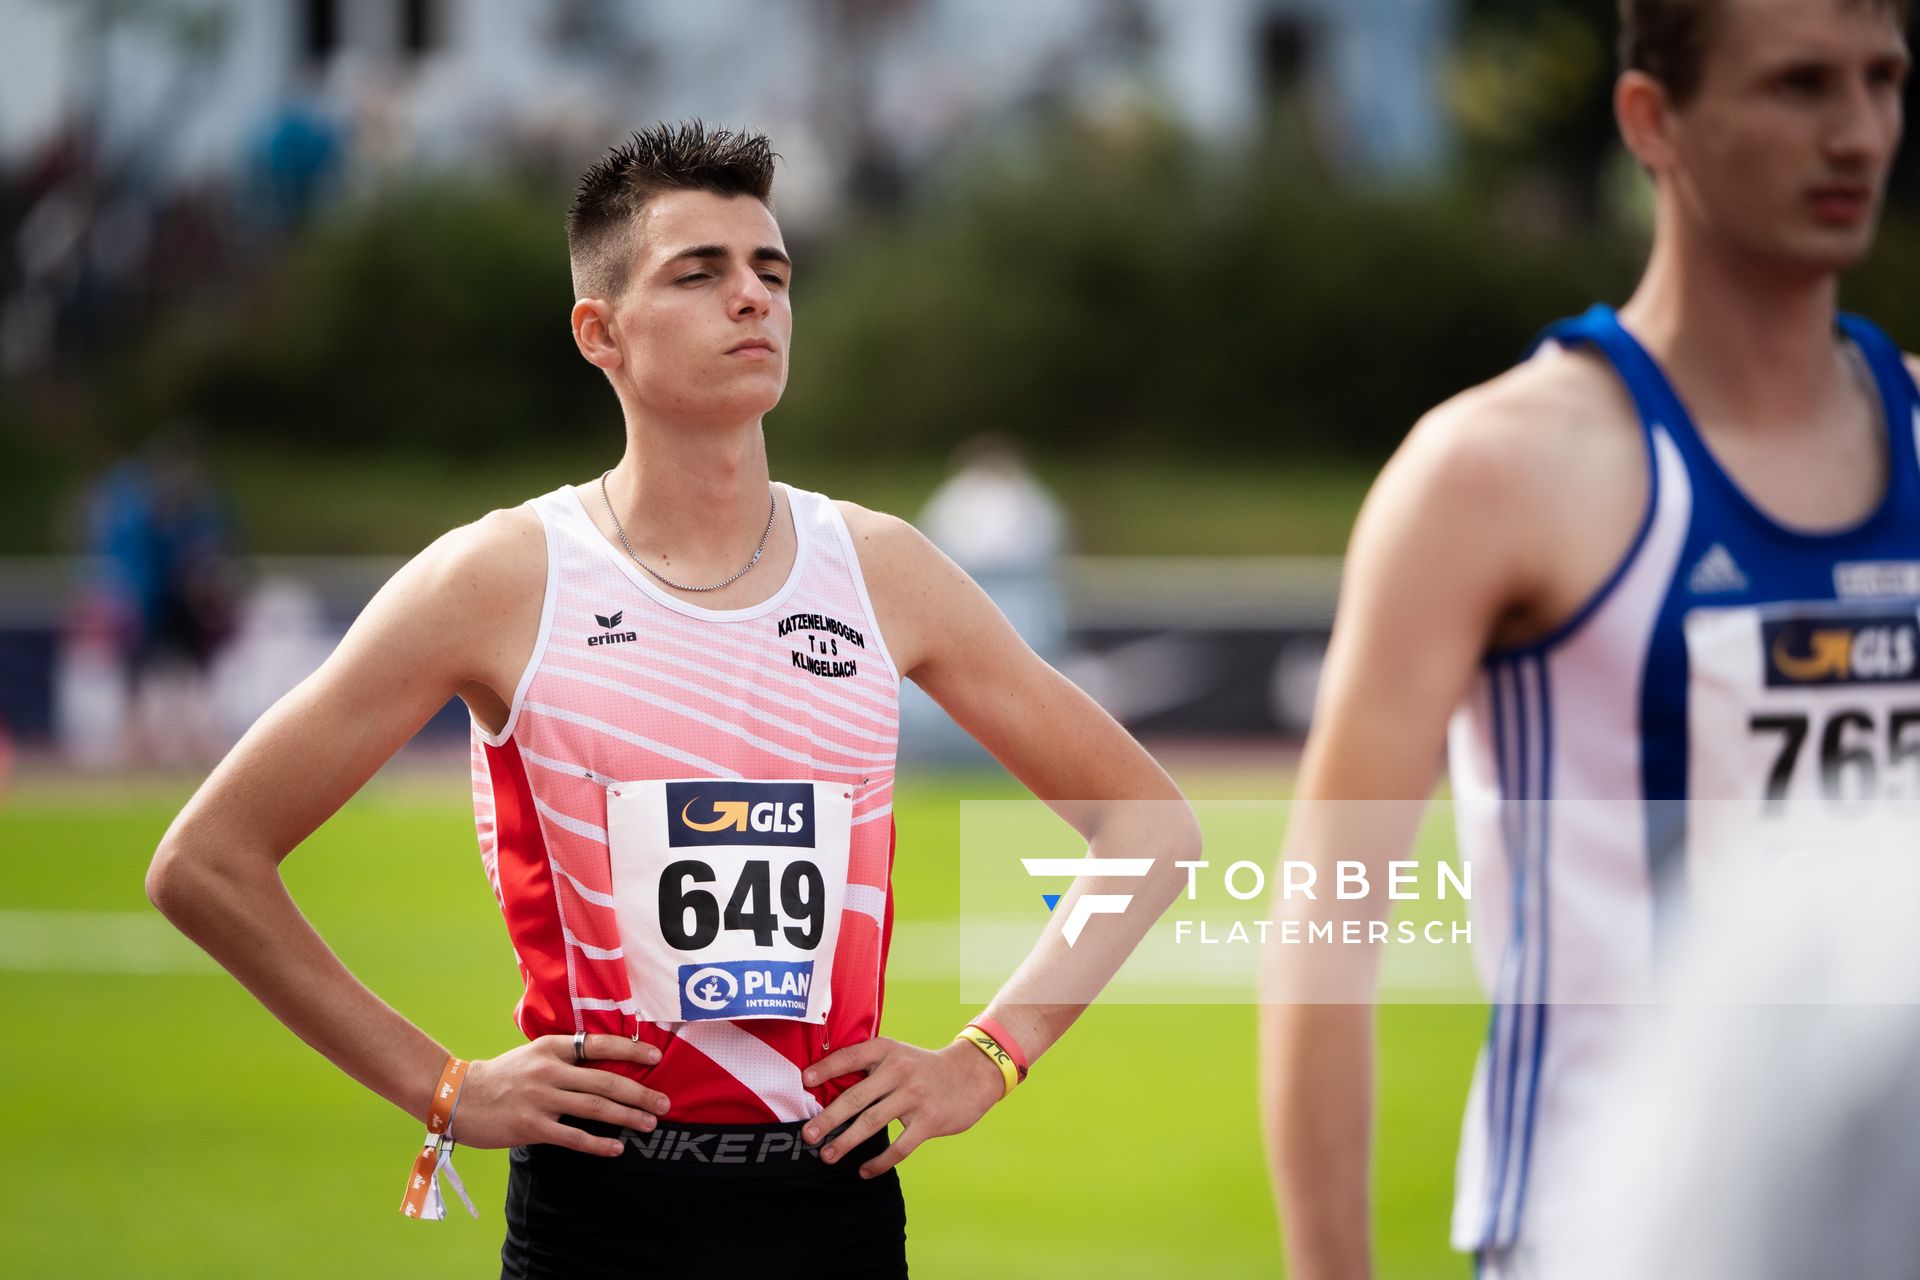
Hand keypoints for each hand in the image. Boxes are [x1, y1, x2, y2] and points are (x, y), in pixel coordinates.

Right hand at [449, 1035, 670, 1156]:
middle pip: (606, 1080)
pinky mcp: (531, 1126)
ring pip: (595, 1108)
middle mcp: (550, 1070)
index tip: (656, 1056)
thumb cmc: (502, 1076)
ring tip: (649, 1124)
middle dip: (640, 1092)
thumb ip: (565, 1059)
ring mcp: (541, 1098)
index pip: (600, 1044)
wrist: (457, 1095)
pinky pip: (573, 1137)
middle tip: (665, 1102)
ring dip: (627, 1117)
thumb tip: (605, 1067)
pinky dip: (598, 1143)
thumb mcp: (534, 1055)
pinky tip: (617, 1148)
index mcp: (552, 1047)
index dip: (632, 1049)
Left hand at [799, 1036, 1006, 1177]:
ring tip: (828, 1156)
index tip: (804, 1081)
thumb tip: (827, 1091)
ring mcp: (914, 1096)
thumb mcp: (898, 1055)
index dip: (826, 1068)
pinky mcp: (929, 1120)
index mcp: (887, 1051)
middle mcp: (898, 1070)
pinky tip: (864, 1171)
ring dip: (846, 1142)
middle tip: (808, 1135)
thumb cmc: (924, 1068)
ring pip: (872, 1123)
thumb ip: (869, 1067)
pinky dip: (879, 1162)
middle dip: (829, 1119)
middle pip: (856, 1097)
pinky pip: (899, 1146)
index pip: (850, 1057)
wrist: (972, 1074)